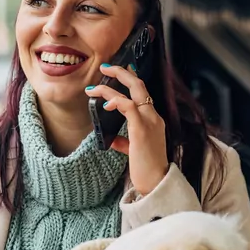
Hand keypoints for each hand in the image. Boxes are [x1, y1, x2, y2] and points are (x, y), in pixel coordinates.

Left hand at [85, 63, 168, 195]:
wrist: (156, 182)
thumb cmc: (146, 168)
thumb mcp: (134, 151)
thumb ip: (124, 142)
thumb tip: (111, 138)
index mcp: (153, 120)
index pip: (142, 92)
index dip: (130, 79)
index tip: (115, 71)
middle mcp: (153, 116)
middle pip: (139, 85)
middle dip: (120, 73)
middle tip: (104, 67)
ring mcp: (150, 121)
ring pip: (132, 92)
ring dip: (110, 87)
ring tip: (93, 89)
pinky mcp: (142, 130)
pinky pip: (129, 107)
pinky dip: (116, 101)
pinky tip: (104, 105)